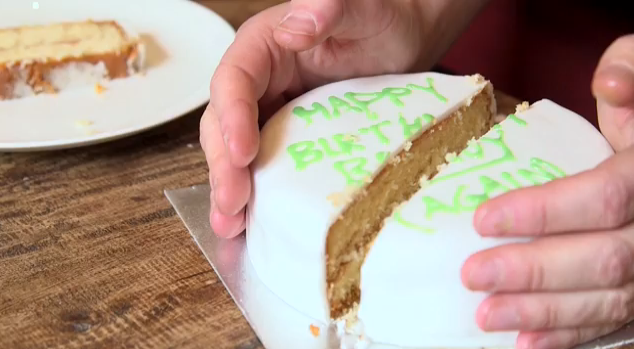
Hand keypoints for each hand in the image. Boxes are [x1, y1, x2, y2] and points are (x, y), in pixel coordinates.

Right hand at [200, 0, 488, 237]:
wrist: (400, 46)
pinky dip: (254, 196)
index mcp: (264, 47)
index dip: (232, 117)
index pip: (234, 80)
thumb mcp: (363, 9)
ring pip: (234, 151)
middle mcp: (258, 82)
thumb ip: (330, 7)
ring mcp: (269, 113)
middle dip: (224, 165)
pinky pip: (260, 167)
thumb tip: (296, 27)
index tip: (243, 153)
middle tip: (232, 204)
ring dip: (229, 189)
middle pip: (223, 123)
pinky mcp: (284, 140)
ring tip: (230, 226)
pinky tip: (251, 226)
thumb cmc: (382, 22)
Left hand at [462, 35, 633, 348]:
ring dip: (544, 313)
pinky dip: (572, 334)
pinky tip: (527, 342)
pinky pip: (616, 321)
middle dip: (532, 271)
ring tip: (486, 316)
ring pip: (609, 299)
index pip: (601, 198)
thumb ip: (631, 81)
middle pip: (603, 259)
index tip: (481, 219)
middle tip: (471, 275)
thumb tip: (608, 83)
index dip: (541, 212)